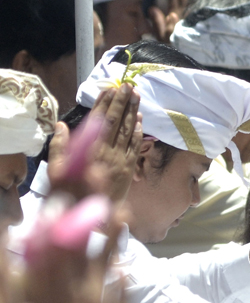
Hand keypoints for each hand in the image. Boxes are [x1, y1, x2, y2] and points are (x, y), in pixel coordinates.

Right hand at [14, 220, 137, 302]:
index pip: (51, 282)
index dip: (51, 247)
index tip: (53, 213)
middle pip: (79, 273)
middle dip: (81, 235)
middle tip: (87, 198)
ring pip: (106, 282)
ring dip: (110, 249)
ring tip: (118, 215)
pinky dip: (124, 286)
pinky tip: (125, 265)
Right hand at [48, 86, 142, 206]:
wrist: (94, 216)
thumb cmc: (73, 193)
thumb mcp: (57, 171)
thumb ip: (59, 147)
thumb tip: (61, 125)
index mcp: (87, 150)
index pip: (97, 121)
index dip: (103, 104)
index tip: (109, 90)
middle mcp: (105, 152)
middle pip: (115, 122)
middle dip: (121, 102)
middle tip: (128, 86)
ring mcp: (119, 158)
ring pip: (127, 130)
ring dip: (132, 111)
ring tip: (136, 95)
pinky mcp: (130, 167)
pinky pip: (136, 145)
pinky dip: (138, 131)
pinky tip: (140, 119)